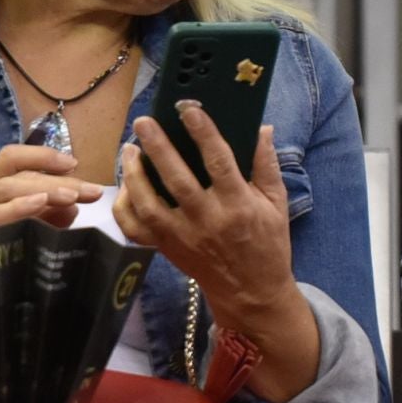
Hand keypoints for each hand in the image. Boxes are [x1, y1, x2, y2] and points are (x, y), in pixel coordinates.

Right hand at [0, 144, 99, 228]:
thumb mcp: (26, 229)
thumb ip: (49, 215)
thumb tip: (74, 206)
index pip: (12, 159)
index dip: (42, 156)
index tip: (74, 163)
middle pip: (17, 176)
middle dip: (56, 180)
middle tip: (89, 190)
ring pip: (7, 189)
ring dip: (43, 190)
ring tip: (72, 196)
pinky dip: (19, 207)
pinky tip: (40, 204)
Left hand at [114, 104, 295, 325]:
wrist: (252, 293)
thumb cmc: (267, 245)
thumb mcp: (276, 203)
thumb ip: (266, 164)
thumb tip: (262, 128)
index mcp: (238, 206)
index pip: (219, 162)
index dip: (203, 133)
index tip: (189, 109)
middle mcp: (208, 221)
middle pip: (177, 180)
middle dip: (158, 148)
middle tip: (143, 122)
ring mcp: (183, 237)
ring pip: (149, 204)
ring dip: (135, 175)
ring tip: (130, 149)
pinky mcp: (167, 249)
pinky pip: (137, 230)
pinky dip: (125, 208)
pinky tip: (124, 187)